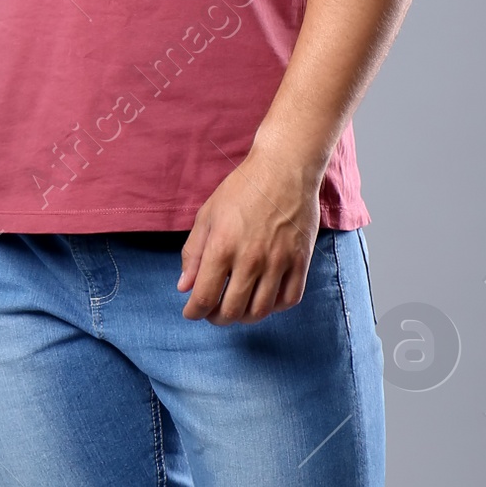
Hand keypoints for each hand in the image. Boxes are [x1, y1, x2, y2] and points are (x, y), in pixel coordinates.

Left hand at [177, 142, 324, 323]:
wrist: (284, 168)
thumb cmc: (242, 188)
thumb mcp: (208, 215)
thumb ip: (193, 253)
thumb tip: (184, 287)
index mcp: (222, 247)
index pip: (204, 298)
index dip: (194, 312)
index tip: (192, 312)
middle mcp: (251, 259)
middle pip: (232, 311)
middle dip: (217, 318)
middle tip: (213, 312)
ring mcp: (278, 261)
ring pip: (260, 311)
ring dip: (244, 316)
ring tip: (238, 307)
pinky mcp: (300, 260)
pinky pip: (289, 299)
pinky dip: (274, 307)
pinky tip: (264, 298)